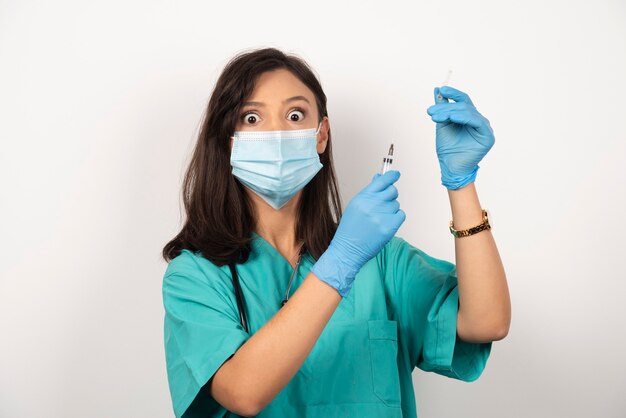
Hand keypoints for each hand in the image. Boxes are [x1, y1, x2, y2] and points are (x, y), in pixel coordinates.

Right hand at [311, 170, 405, 296]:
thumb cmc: (350, 228)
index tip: (396, 174)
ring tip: (379, 219)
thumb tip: (380, 178)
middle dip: (391, 195)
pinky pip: (401, 215)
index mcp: (363, 198)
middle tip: (384, 204)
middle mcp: (372, 205)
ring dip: (391, 210)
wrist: (348, 249)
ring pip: (396, 204)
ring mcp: (382, 216)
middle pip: (393, 191)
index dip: (391, 176)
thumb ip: (369, 192)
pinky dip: (396, 218)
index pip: (382, 181)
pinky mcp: (389, 227)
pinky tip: (386, 223)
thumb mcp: (355, 206)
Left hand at [427, 86, 494, 189]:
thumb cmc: (448, 148)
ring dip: (450, 113)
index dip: (453, 93)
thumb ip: (442, 107)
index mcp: (469, 117)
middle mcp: (478, 120)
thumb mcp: (443, 123)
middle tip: (430, 111)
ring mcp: (484, 127)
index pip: (463, 100)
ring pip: (468, 112)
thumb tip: (438, 89)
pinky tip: (453, 118)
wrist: (450, 167)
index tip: (441, 90)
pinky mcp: (487, 136)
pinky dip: (464, 118)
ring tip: (436, 117)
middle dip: (445, 107)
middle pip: (463, 106)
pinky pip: (476, 121)